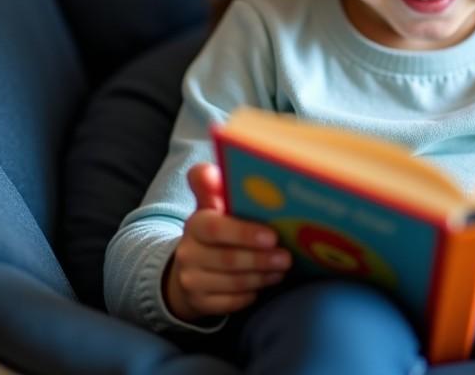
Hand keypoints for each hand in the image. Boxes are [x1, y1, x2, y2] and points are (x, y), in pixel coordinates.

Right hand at [163, 163, 290, 322]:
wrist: (191, 266)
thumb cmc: (214, 229)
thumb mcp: (212, 205)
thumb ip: (212, 186)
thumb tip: (209, 170)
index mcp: (195, 224)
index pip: (215, 228)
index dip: (244, 233)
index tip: (272, 235)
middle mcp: (188, 253)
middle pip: (227, 259)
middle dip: (260, 259)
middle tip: (287, 256)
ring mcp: (191, 280)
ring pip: (232, 283)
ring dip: (261, 276)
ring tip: (282, 268)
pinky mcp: (199, 303)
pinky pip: (230, 303)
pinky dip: (251, 294)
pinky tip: (266, 283)